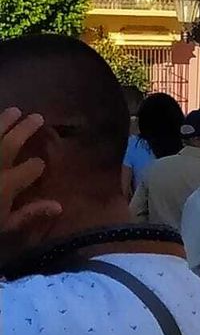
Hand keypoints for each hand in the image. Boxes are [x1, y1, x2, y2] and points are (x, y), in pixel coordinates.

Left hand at [0, 108, 59, 250]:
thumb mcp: (4, 225)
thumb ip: (28, 213)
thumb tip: (59, 206)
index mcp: (6, 184)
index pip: (33, 167)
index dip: (37, 165)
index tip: (38, 165)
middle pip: (13, 142)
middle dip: (27, 129)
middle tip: (37, 116)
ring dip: (4, 120)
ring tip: (14, 110)